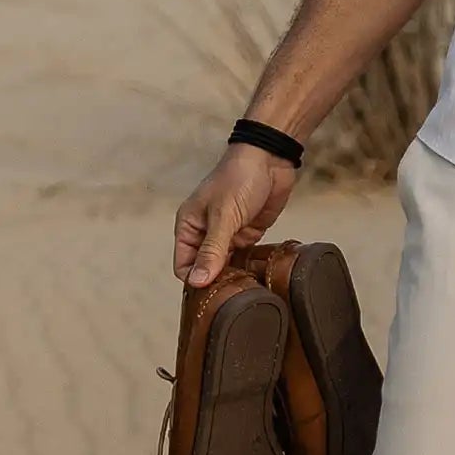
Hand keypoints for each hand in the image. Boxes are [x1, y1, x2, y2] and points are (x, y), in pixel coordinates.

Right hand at [173, 143, 299, 287]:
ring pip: (225, 266)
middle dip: (216, 281)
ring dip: (234, 276)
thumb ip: (212, 250)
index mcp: (189, 226)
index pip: (184, 266)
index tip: (213, 294)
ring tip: (246, 289)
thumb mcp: (224, 216)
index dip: (196, 281)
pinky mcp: (248, 233)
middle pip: (205, 268)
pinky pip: (245, 258)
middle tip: (233, 295)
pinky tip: (257, 276)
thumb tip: (197, 282)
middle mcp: (206, 233)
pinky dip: (249, 267)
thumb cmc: (239, 178)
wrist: (270, 159)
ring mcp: (228, 234)